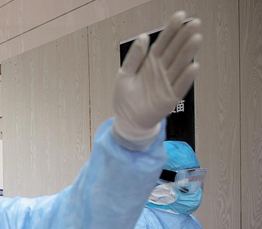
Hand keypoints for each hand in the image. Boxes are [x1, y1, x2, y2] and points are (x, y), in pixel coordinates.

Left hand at [112, 11, 201, 145]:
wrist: (127, 120)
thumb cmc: (126, 97)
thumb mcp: (124, 74)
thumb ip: (134, 57)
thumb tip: (143, 37)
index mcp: (151, 62)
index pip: (163, 43)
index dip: (171, 30)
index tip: (180, 15)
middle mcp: (162, 70)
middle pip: (175, 51)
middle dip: (184, 37)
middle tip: (194, 23)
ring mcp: (167, 83)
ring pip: (179, 65)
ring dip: (188, 53)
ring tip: (196, 38)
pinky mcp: (170, 98)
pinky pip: (180, 86)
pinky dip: (186, 77)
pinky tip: (193, 66)